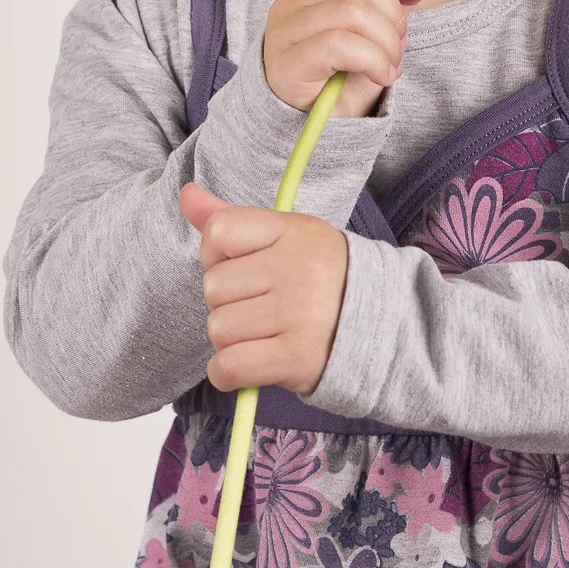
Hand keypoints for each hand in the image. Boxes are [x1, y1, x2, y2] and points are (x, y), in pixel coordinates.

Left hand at [180, 180, 348, 396]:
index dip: (216, 254)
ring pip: (219, 329)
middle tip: (261, 306)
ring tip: (264, 333)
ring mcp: (297, 313)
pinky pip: (229, 366)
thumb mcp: (286, 236)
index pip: (219, 231)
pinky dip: (229, 373)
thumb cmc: (321, 277)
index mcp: (292, 231)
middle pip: (213, 287)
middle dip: (228, 302)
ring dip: (232, 339)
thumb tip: (185, 194)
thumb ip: (232, 219)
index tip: (240, 266)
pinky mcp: (295, 357)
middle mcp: (295, 268)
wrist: (382, 326)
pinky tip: (251, 364)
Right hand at [263, 0, 439, 117]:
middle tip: (399, 46)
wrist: (315, 126)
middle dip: (393, 13)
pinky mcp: (287, 62)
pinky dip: (373, 60)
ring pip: (352, 12)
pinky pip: (340, 44)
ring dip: (386, 42)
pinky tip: (380, 76)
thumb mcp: (378, 29)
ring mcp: (285, 30)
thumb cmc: (344, 74)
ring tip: (389, 65)